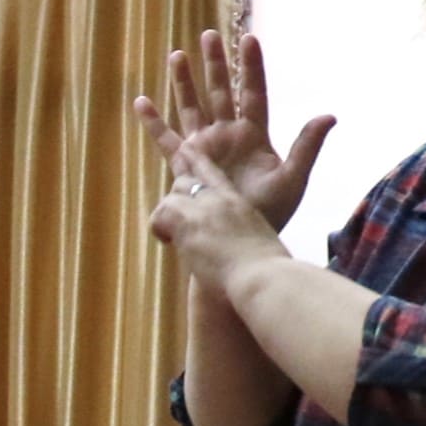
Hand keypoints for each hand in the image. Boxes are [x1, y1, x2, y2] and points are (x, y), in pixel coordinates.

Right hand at [134, 25, 333, 230]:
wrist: (241, 240)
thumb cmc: (270, 213)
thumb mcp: (293, 178)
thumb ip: (307, 146)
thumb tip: (329, 116)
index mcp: (254, 135)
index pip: (253, 93)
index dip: (252, 67)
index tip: (249, 38)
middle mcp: (228, 135)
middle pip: (221, 92)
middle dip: (215, 64)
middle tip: (209, 35)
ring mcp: (206, 148)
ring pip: (193, 107)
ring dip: (185, 82)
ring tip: (177, 55)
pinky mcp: (186, 165)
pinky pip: (166, 139)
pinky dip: (154, 122)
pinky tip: (141, 101)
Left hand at [144, 132, 295, 295]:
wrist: (263, 275)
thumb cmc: (265, 269)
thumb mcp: (257, 243)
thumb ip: (240, 239)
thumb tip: (231, 253)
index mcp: (238, 202)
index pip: (211, 174)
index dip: (195, 162)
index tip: (184, 149)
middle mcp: (220, 198)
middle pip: (185, 180)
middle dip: (176, 192)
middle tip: (171, 208)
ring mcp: (203, 205)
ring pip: (172, 197)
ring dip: (170, 218)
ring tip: (176, 239)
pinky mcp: (186, 218)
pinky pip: (160, 214)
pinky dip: (161, 230)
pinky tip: (171, 243)